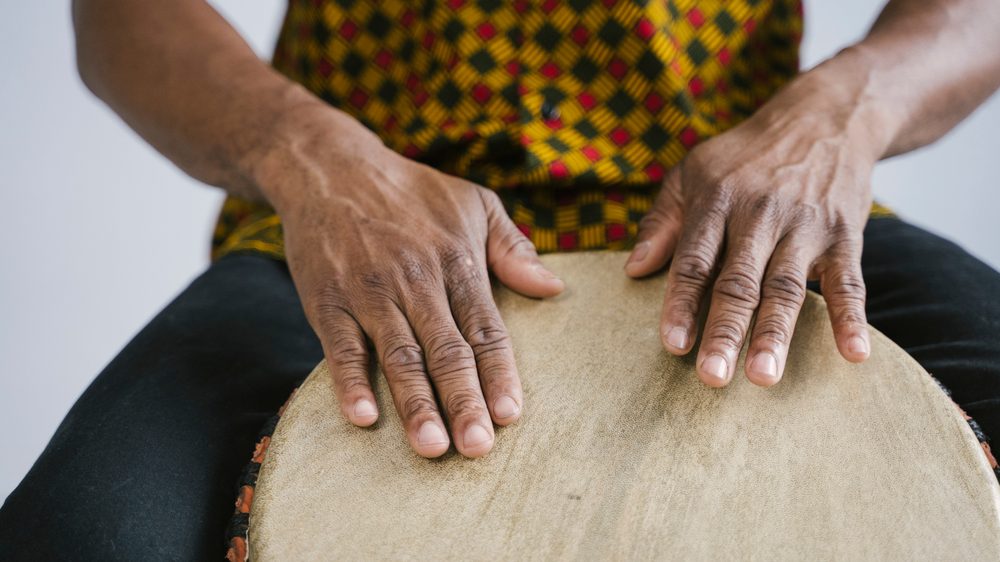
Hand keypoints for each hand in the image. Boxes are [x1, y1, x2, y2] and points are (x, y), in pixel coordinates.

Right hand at [259, 119, 563, 457]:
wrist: (330, 168)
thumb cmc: (412, 190)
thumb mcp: (473, 203)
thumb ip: (512, 247)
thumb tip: (553, 287)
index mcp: (456, 261)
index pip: (485, 328)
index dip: (499, 373)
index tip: (512, 414)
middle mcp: (416, 281)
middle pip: (446, 350)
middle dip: (464, 401)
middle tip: (479, 447)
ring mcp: (370, 293)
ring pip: (398, 355)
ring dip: (415, 403)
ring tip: (431, 447)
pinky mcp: (328, 301)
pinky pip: (342, 347)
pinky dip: (351, 382)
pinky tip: (364, 417)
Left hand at [624, 85, 878, 387]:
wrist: (825, 116)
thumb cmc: (745, 155)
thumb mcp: (693, 171)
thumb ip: (662, 221)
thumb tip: (632, 270)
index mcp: (716, 201)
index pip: (694, 260)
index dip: (681, 303)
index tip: (671, 345)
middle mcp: (759, 215)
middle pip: (739, 281)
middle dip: (725, 331)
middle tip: (712, 378)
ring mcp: (805, 227)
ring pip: (787, 288)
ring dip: (776, 334)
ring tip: (764, 377)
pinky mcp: (844, 235)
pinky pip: (850, 281)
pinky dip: (853, 318)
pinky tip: (854, 355)